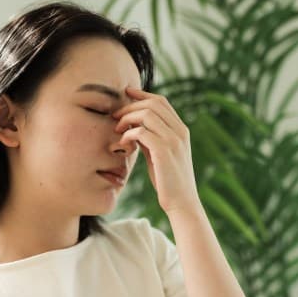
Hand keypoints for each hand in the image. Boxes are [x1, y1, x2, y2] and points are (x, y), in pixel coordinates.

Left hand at [112, 87, 200, 214]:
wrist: (181, 202)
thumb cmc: (168, 181)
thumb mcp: (159, 155)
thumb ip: (150, 139)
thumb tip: (133, 126)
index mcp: (181, 130)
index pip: (161, 101)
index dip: (142, 94)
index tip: (126, 93)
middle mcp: (179, 132)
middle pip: (153, 103)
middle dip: (131, 106)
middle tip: (116, 116)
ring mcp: (173, 141)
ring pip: (146, 114)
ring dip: (127, 118)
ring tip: (117, 129)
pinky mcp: (164, 152)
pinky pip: (141, 132)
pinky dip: (128, 134)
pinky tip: (123, 143)